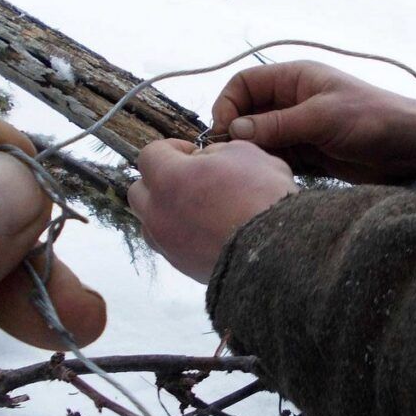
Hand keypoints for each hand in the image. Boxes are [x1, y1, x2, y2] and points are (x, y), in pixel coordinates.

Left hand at [127, 140, 298, 282]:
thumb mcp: (245, 153)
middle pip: (139, 191)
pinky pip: (169, 245)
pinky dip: (181, 235)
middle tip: (190, 180)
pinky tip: (207, 232)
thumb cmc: (262, 197)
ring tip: (196, 209)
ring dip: (165, 211)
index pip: (149, 154)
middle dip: (159, 181)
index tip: (193, 153)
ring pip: (149, 222)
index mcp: (169, 178)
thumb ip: (217, 151)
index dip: (172, 148)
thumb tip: (206, 158)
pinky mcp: (182, 266)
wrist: (276, 252)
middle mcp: (158, 212)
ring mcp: (167, 243)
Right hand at [211, 60, 415, 182]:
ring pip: (260, 141)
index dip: (228, 104)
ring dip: (253, 155)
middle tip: (233, 159)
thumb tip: (233, 131)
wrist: (412, 148)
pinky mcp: (309, 155)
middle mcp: (292, 101)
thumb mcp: (321, 117)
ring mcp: (299, 129)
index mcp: (294, 79)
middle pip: (247, 114)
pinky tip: (268, 179)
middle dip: (237, 135)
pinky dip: (269, 168)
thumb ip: (276, 125)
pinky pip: (277, 160)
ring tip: (251, 172)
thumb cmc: (372, 119)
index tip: (225, 132)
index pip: (244, 84)